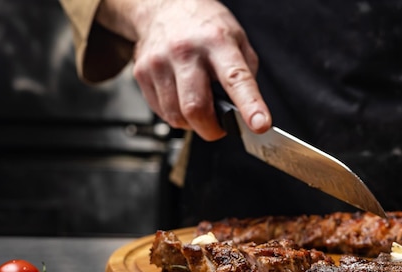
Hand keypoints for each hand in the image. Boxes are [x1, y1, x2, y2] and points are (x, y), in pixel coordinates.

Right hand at [98, 0, 270, 139]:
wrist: (165, 6)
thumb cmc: (205, 27)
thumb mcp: (238, 41)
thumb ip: (245, 76)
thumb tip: (247, 112)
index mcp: (217, 42)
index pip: (236, 79)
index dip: (250, 106)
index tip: (259, 125)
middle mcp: (185, 51)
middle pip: (196, 108)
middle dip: (212, 129)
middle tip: (220, 126)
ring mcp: (159, 62)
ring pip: (176, 116)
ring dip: (192, 123)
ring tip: (199, 106)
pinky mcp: (141, 73)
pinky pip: (162, 112)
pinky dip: (176, 114)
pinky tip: (181, 97)